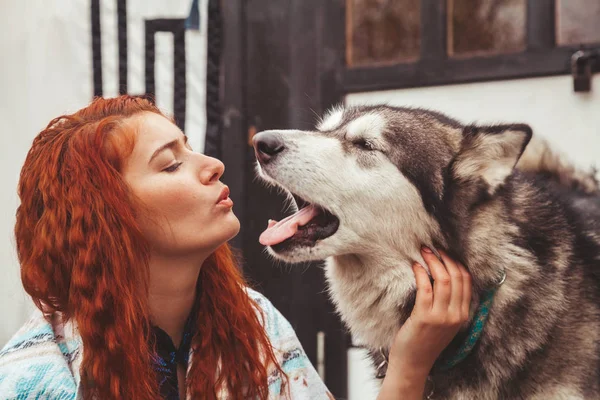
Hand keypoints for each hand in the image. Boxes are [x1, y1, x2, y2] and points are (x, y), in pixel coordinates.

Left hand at [377, 247, 471, 399]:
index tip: (446, 252)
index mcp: (463, 315)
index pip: (467, 281)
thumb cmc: (425, 341)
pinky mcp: (424, 317)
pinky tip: (415, 266)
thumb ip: (448, 304)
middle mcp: (456, 315)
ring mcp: (441, 317)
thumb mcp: (444, 323)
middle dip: (445, 258)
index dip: (457, 263)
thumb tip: (443, 276)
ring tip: (424, 252)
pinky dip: (421, 273)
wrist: (413, 364)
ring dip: (432, 262)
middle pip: (457, 277)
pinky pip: (425, 288)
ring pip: (443, 280)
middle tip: (434, 247)